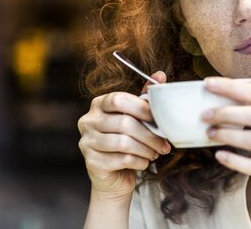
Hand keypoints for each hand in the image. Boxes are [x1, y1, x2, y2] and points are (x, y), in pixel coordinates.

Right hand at [78, 71, 170, 200]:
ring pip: (123, 143)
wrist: (114, 175)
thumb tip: (160, 75)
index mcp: (99, 104)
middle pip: (123, 123)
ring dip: (146, 149)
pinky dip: (139, 161)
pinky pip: (121, 160)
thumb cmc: (127, 141)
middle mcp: (88, 121)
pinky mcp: (91, 162)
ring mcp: (86, 142)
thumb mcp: (135, 117)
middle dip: (149, 134)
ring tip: (155, 153)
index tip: (159, 119)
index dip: (141, 108)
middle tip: (163, 143)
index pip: (119, 99)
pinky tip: (144, 162)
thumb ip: (145, 96)